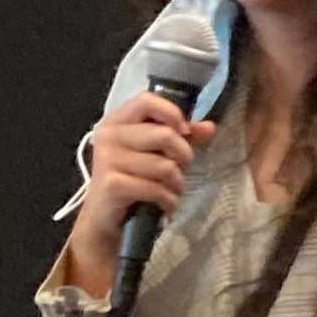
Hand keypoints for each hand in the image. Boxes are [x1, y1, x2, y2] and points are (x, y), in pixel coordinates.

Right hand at [68, 94, 215, 292]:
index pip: (146, 101)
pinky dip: (169, 200)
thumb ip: (181, 137)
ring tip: (170, 190)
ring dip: (177, 183)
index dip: (172, 114)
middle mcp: (109, 135)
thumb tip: (209, 127)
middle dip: (183, 156)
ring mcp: (107, 159)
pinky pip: (157, 188)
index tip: (184, 132)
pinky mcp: (112, 184)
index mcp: (116, 120)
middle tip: (180, 169)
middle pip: (164, 135)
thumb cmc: (133, 178)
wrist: (106, 216)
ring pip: (165, 166)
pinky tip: (165, 204)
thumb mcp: (156, 153)